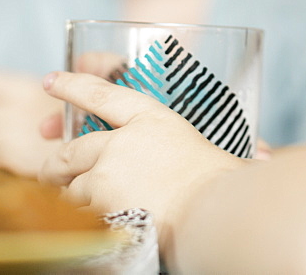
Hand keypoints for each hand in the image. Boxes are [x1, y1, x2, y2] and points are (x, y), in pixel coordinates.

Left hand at [38, 72, 244, 242]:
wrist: (213, 211)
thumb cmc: (220, 182)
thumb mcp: (203, 148)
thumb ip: (191, 144)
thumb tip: (254, 149)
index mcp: (151, 117)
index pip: (101, 93)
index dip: (72, 86)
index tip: (50, 81)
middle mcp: (123, 140)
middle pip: (73, 148)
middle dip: (56, 163)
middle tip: (53, 171)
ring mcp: (107, 171)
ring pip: (70, 185)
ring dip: (71, 197)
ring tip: (79, 207)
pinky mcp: (100, 200)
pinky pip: (77, 212)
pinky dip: (81, 219)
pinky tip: (93, 224)